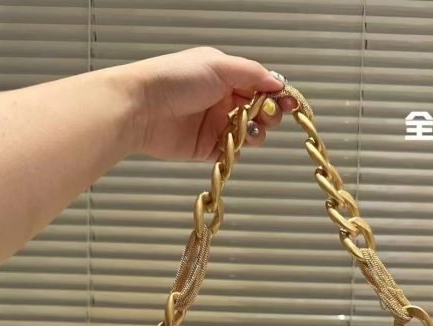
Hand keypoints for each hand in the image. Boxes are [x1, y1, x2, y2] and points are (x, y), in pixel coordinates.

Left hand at [120, 47, 295, 160]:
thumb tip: (278, 83)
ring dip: (257, 133)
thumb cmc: (174, 79)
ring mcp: (215, 125)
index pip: (260, 85)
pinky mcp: (207, 148)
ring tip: (250, 130)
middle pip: (259, 111)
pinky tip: (236, 142)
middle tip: (266, 115)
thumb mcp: (219, 66)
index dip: (277, 95)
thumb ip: (252, 74)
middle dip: (269, 114)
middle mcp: (222, 100)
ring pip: (249, 134)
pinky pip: (232, 152)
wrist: (142, 107)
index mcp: (225, 76)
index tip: (290, 103)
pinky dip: (239, 149)